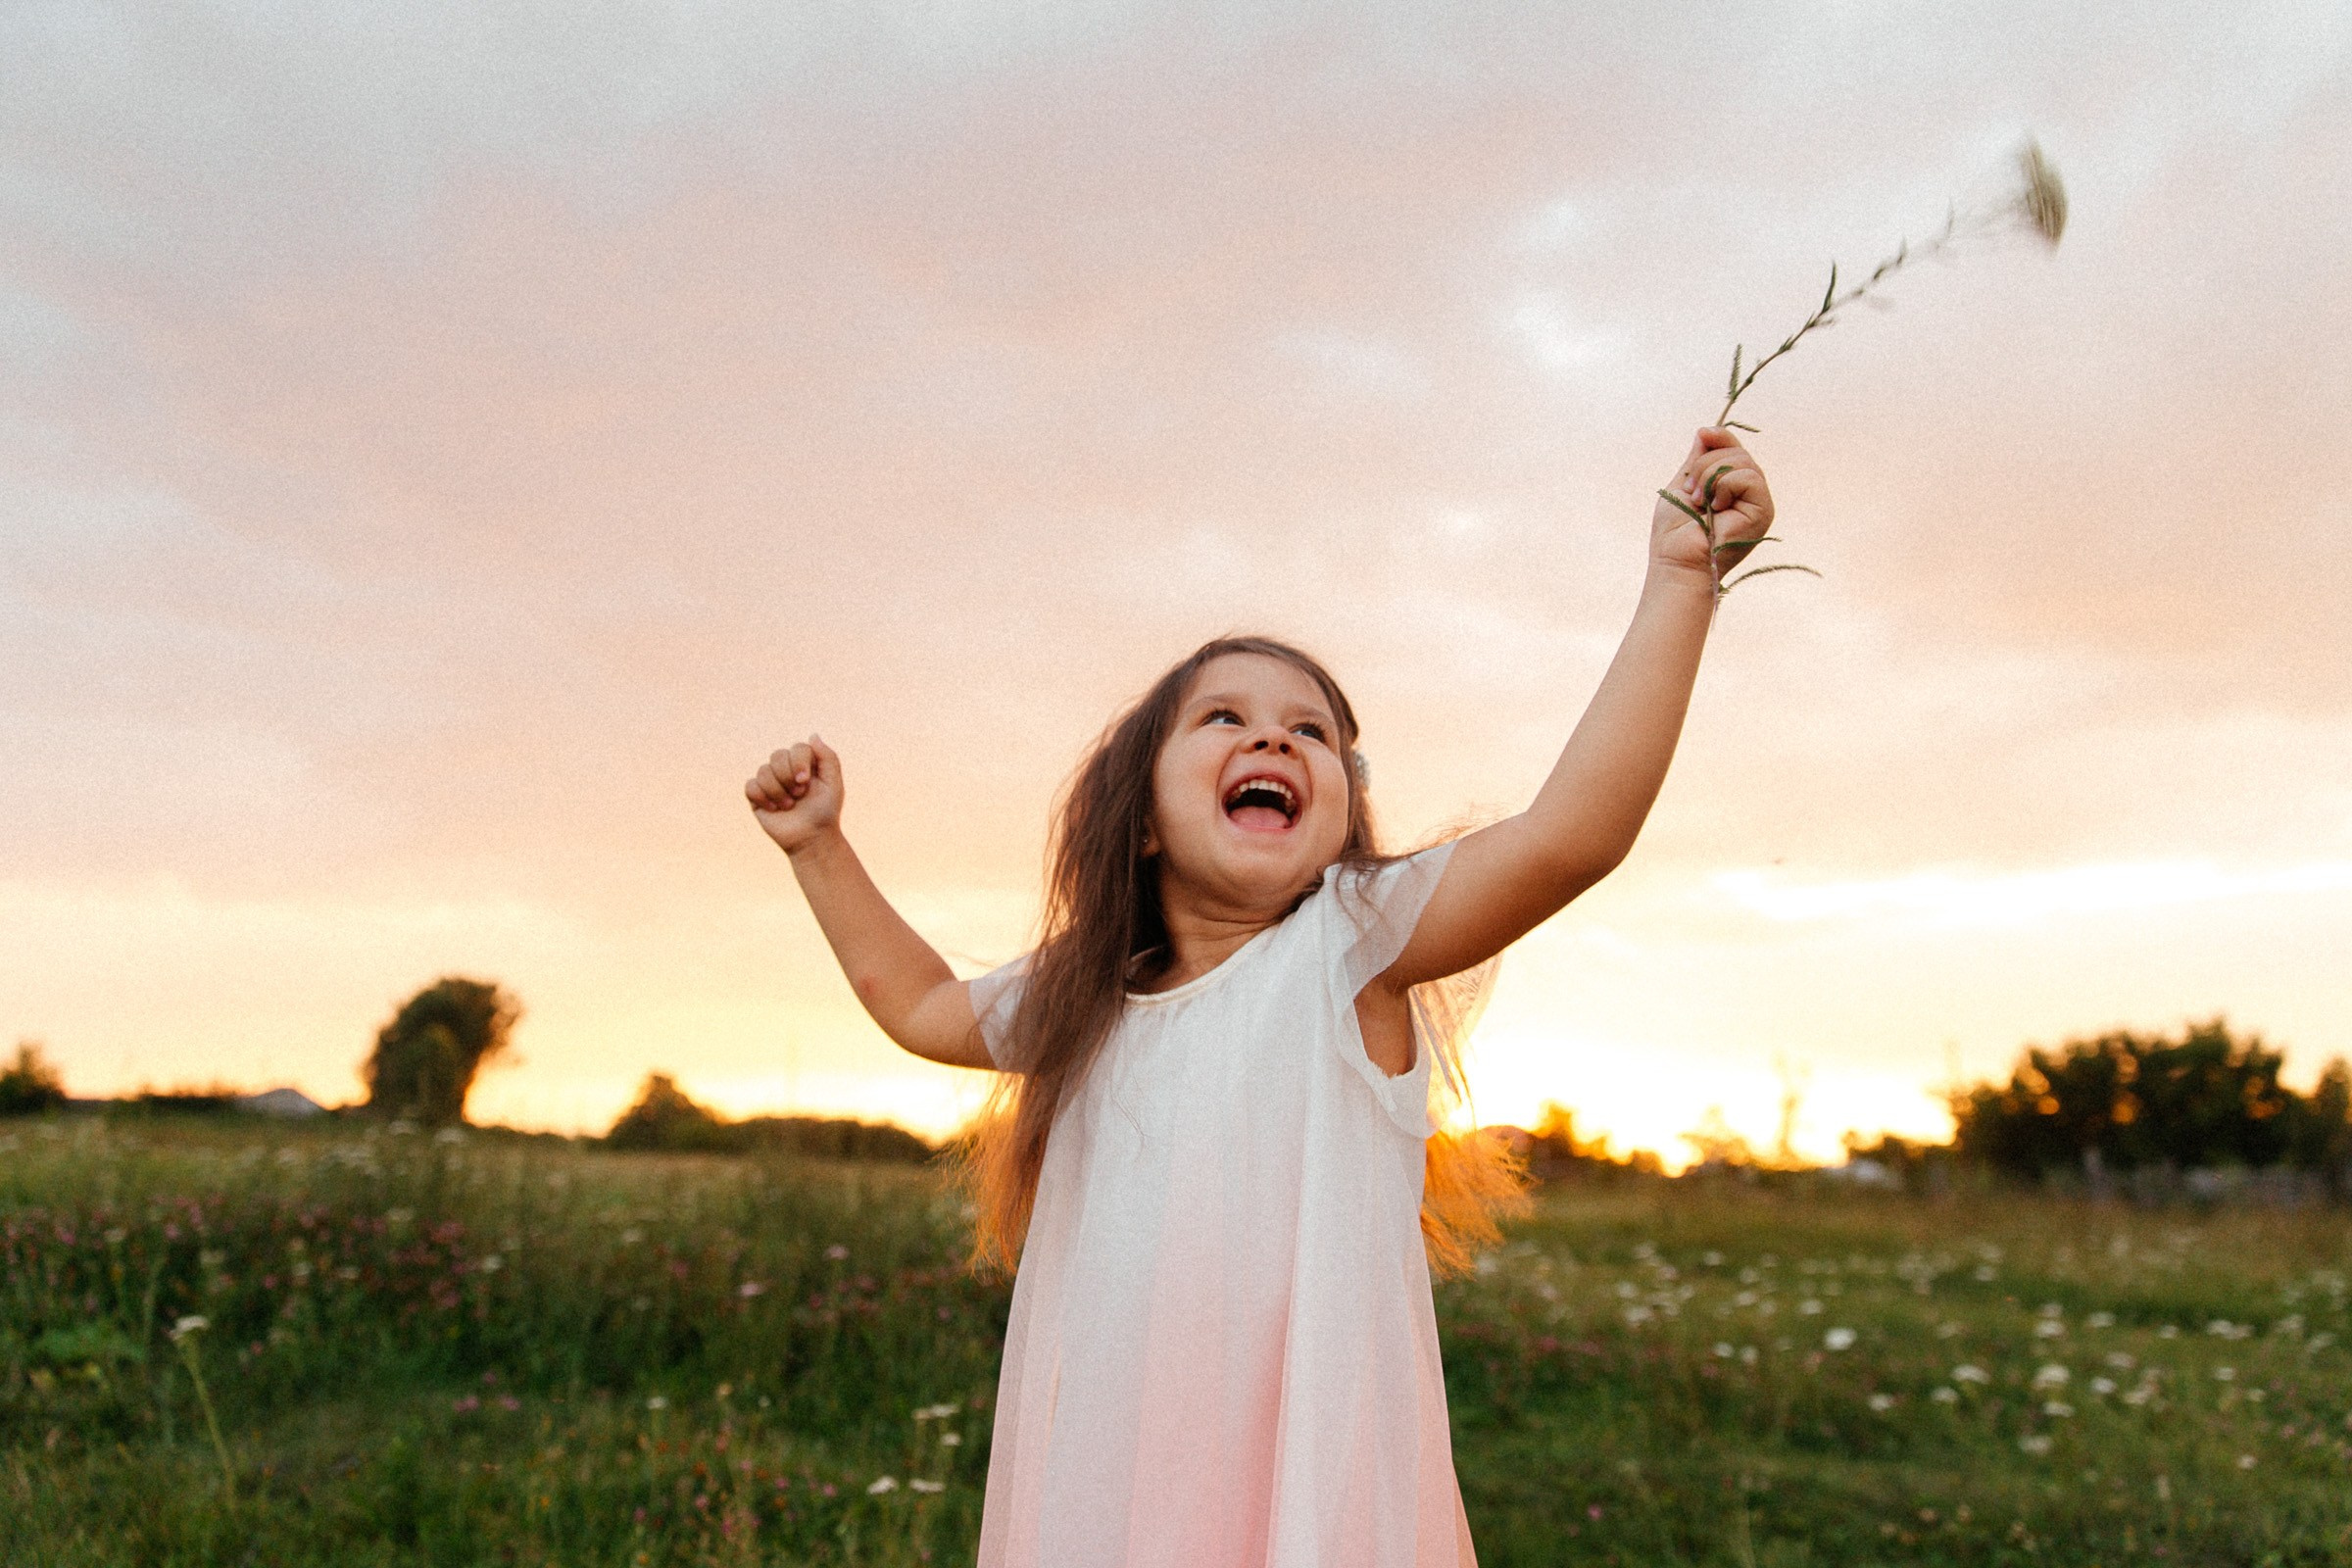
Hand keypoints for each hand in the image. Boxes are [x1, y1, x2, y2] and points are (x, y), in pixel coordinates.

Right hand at [747, 736, 843, 854]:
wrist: (811, 839)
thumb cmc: (824, 812)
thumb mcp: (834, 784)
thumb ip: (828, 757)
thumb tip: (813, 735)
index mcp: (805, 763)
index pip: (797, 748)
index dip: (799, 762)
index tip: (805, 781)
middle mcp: (786, 769)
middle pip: (777, 755)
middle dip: (787, 777)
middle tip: (799, 794)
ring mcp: (770, 782)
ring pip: (763, 771)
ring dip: (778, 791)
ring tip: (789, 805)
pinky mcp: (757, 796)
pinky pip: (750, 786)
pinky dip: (762, 797)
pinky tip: (774, 809)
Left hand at [1650, 427, 1773, 584]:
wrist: (1676, 560)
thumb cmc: (1675, 532)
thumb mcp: (1684, 485)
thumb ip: (1697, 460)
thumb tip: (1705, 431)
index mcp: (1732, 487)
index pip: (1734, 449)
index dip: (1720, 437)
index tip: (1702, 434)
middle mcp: (1749, 494)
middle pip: (1737, 452)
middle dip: (1705, 464)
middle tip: (1691, 492)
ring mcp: (1759, 502)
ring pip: (1742, 461)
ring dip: (1710, 476)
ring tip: (1698, 502)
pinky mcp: (1763, 510)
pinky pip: (1749, 477)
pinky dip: (1724, 486)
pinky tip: (1715, 508)